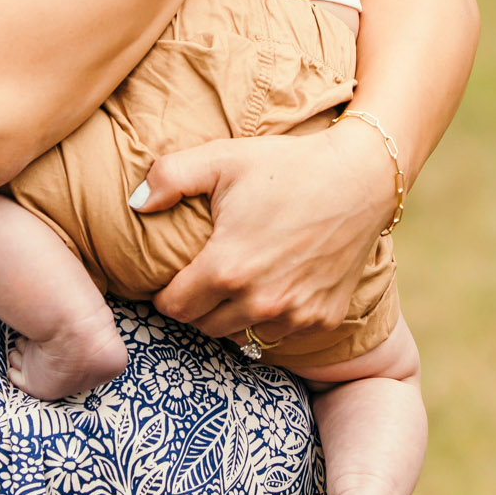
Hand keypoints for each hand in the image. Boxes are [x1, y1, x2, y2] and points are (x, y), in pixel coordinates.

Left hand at [140, 122, 397, 340]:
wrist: (360, 178)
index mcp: (226, 268)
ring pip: (241, 336)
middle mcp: (259, 302)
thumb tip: (134, 204)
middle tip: (199, 280)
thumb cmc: (287, 165)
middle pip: (203, 327)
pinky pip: (280, 334)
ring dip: (230, 317)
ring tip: (232, 286)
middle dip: (195, 307)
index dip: (165, 295)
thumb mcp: (222, 158)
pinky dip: (269, 319)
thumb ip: (169, 177)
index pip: (174, 308)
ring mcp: (294, 315)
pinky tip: (270, 288)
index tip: (170, 280)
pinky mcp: (321, 319)